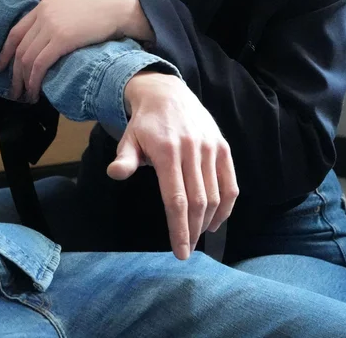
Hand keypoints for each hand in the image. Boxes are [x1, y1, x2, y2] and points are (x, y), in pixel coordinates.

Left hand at [0, 0, 152, 101]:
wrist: (117, 8)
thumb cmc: (97, 5)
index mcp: (41, 6)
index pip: (15, 33)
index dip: (5, 53)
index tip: (0, 68)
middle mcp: (42, 15)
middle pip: (19, 49)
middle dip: (14, 73)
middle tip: (14, 90)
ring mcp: (51, 27)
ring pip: (27, 58)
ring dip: (23, 80)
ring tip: (25, 95)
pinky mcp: (62, 40)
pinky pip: (40, 63)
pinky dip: (35, 79)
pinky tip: (36, 90)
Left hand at [116, 72, 238, 259]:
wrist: (167, 93)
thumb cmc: (144, 123)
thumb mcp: (128, 138)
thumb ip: (124, 158)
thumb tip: (114, 174)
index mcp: (166, 151)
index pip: (176, 199)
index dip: (179, 228)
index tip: (180, 252)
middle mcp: (192, 150)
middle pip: (197, 201)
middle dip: (193, 230)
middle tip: (187, 249)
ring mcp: (210, 148)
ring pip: (215, 195)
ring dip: (209, 221)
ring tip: (198, 236)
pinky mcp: (223, 148)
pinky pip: (230, 184)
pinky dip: (226, 206)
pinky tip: (215, 220)